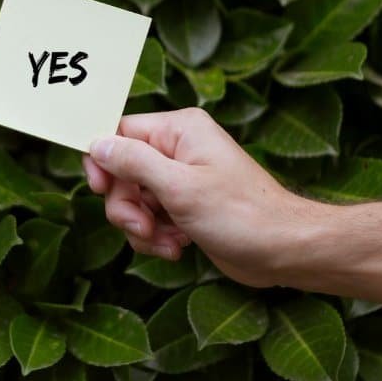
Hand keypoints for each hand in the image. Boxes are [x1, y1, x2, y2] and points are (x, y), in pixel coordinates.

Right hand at [83, 108, 323, 287]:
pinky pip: (151, 217)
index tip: (100, 188)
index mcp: (179, 130)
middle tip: (143, 226)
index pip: (119, 131)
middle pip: (122, 171)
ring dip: (142, 226)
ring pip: (133, 198)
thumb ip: (133, 162)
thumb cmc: (241, 215)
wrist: (284, 250)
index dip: (103, 160)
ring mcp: (182, 178)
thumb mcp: (179, 187)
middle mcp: (179, 148)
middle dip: (126, 205)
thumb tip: (96, 143)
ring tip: (168, 242)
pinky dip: (156, 236)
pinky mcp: (186, 206)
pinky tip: (178, 247)